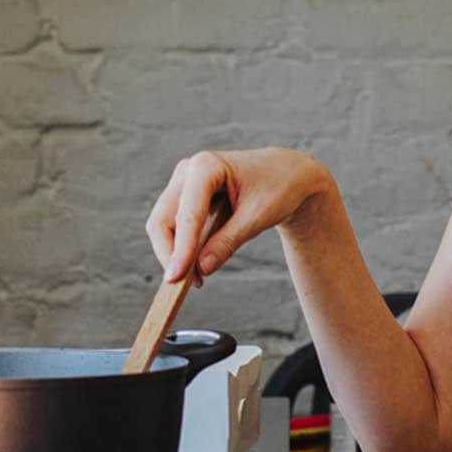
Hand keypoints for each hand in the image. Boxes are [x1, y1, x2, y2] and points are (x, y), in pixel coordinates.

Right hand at [146, 147, 332, 283]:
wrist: (288, 173)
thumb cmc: (278, 188)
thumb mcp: (257, 217)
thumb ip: (228, 242)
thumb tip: (201, 268)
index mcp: (206, 166)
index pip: (187, 215)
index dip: (180, 249)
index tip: (176, 278)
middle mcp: (189, 170)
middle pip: (162, 220)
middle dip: (171, 254)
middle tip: (184, 285)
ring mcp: (184, 181)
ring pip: (163, 224)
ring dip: (174, 253)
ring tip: (196, 278)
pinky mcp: (185, 195)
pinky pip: (174, 225)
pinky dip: (181, 247)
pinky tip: (196, 265)